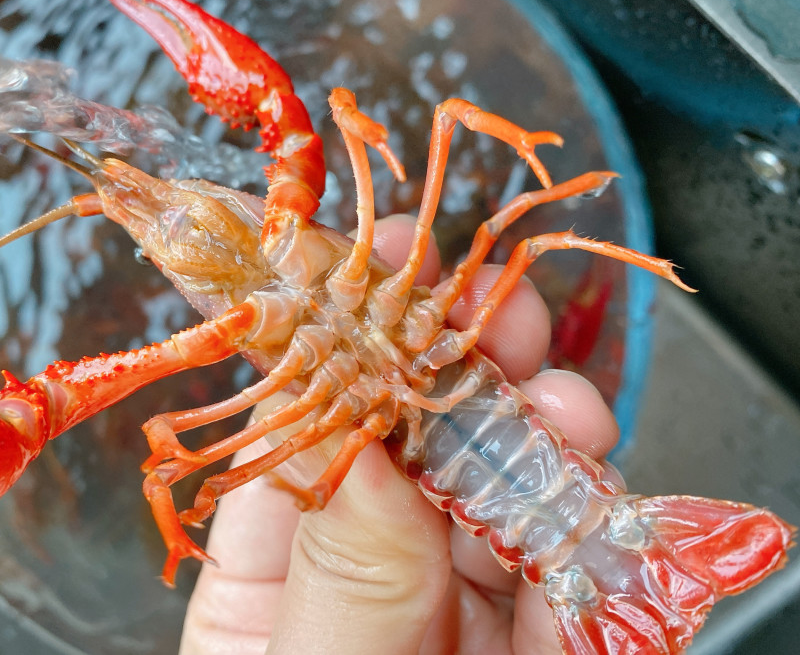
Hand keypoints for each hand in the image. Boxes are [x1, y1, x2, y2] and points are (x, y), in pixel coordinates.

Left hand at [179, 215, 621, 653]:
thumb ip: (344, 573)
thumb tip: (368, 442)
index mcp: (279, 574)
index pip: (313, 429)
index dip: (348, 339)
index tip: (381, 261)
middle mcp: (376, 575)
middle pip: (421, 439)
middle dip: (465, 360)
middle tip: (495, 306)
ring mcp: (466, 604)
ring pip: (508, 486)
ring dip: (544, 426)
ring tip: (565, 405)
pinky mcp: (549, 637)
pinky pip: (579, 567)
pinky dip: (598, 520)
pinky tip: (594, 480)